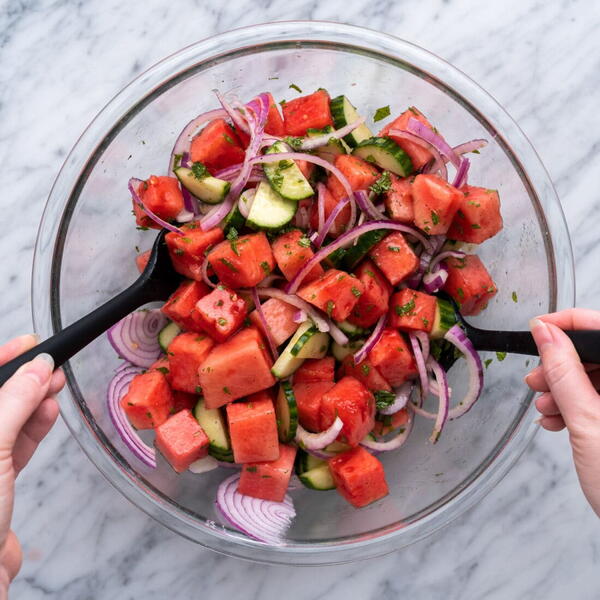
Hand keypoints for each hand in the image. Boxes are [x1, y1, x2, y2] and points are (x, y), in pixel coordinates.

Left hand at [0, 335, 63, 595]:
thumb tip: (36, 369)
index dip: (2, 360)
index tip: (29, 344)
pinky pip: (17, 444)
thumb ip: (14, 403)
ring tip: (55, 386)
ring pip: (7, 421)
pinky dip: (35, 427)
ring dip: (33, 402)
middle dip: (21, 379)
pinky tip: (49, 413)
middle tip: (49, 363)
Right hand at [526, 309, 599, 516]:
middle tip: (536, 380)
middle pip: (596, 354)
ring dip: (562, 390)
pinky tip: (557, 421)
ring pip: (594, 377)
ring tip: (546, 409)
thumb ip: (564, 373)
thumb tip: (545, 333)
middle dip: (559, 365)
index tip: (537, 330)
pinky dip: (573, 407)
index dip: (567, 324)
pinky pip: (597, 399)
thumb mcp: (588, 422)